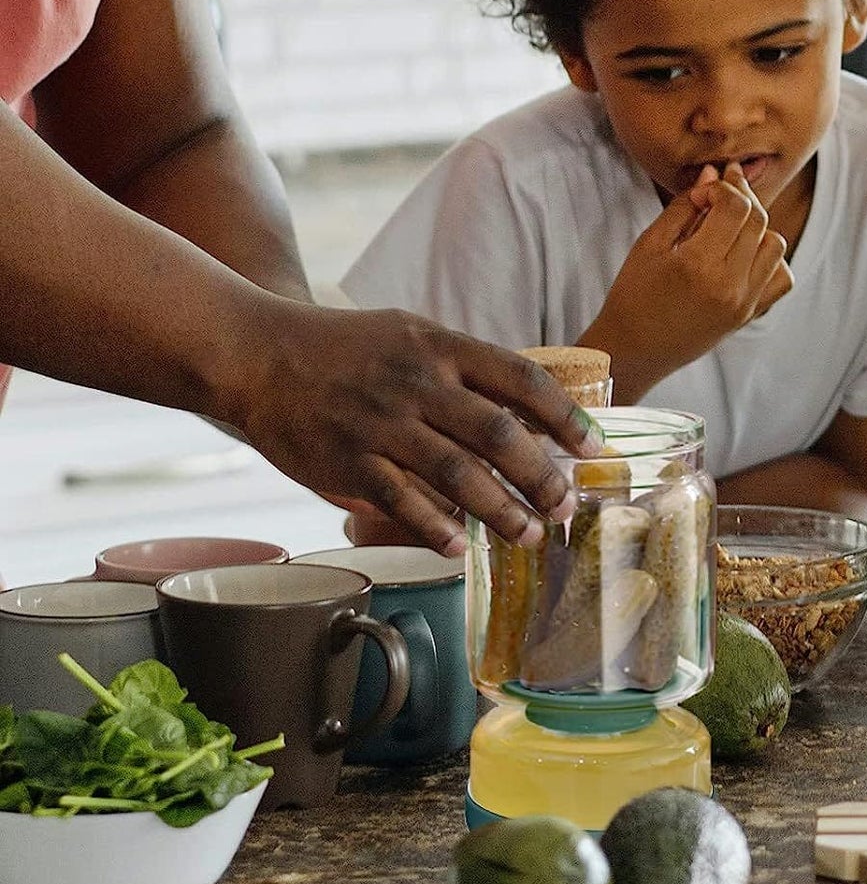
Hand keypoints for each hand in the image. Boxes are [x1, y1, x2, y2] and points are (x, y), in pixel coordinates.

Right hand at [222, 300, 601, 554]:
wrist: (256, 353)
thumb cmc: (346, 349)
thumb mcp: (412, 336)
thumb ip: (466, 370)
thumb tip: (530, 412)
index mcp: (440, 348)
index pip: (521, 380)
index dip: (564, 417)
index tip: (592, 448)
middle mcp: (417, 383)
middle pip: (499, 435)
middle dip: (542, 478)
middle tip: (565, 507)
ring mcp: (381, 423)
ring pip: (458, 475)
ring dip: (502, 511)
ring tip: (529, 535)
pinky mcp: (347, 460)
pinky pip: (401, 500)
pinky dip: (435, 527)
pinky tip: (461, 547)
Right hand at [590, 162, 791, 398]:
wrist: (634, 350)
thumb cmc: (633, 295)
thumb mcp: (650, 244)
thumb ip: (685, 206)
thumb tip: (713, 173)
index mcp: (698, 264)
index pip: (736, 206)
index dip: (723, 187)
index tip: (704, 190)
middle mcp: (729, 285)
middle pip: (759, 220)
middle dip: (742, 197)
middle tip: (720, 192)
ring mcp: (744, 303)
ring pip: (775, 245)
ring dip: (757, 227)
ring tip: (729, 226)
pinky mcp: (748, 315)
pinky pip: (782, 278)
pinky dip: (770, 259)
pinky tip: (745, 254)